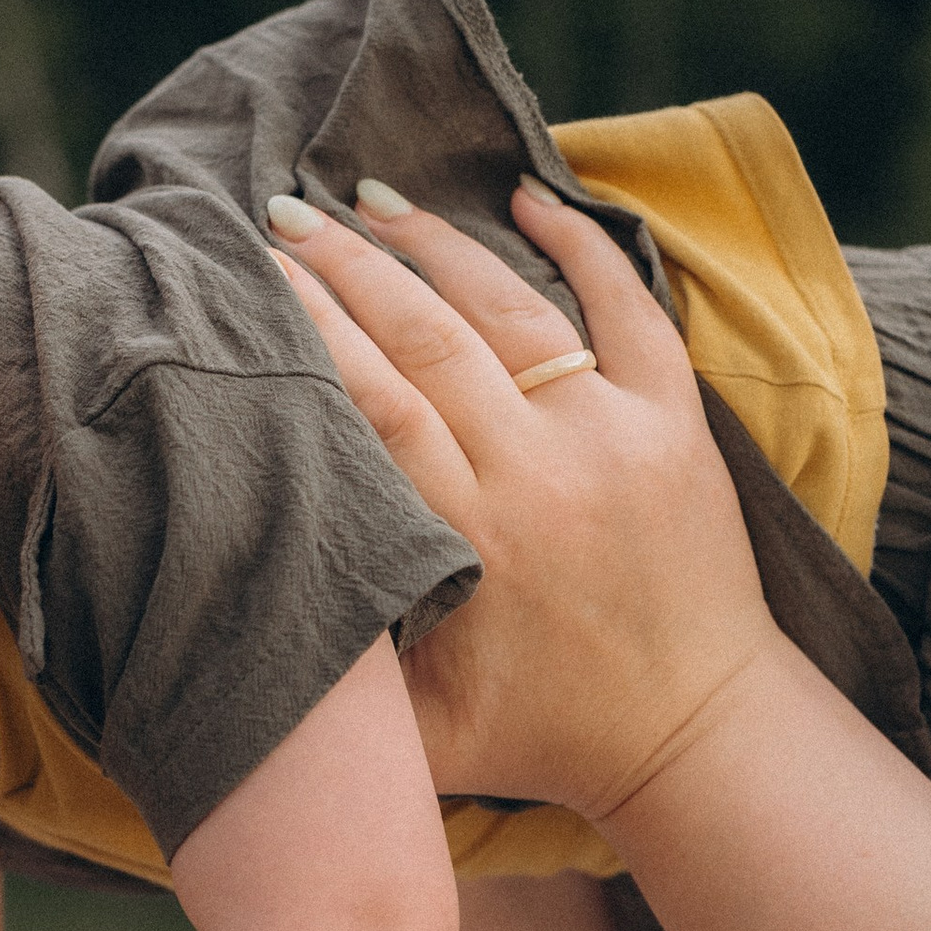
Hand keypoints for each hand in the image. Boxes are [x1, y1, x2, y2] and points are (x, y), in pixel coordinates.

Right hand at [276, 182, 780, 824]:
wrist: (696, 736)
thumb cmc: (542, 736)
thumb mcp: (421, 735)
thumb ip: (338, 675)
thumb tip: (235, 596)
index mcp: (472, 541)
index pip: (374, 400)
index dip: (311, 325)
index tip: (254, 272)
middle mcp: (542, 473)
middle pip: (426, 337)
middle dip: (347, 265)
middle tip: (282, 212)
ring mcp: (616, 437)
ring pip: (510, 307)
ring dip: (435, 243)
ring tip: (368, 197)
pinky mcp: (676, 424)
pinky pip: (628, 307)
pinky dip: (581, 243)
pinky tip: (526, 194)